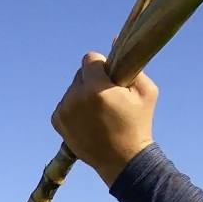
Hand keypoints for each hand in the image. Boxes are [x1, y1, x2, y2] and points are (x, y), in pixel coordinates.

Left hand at [51, 52, 157, 185]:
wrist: (122, 160)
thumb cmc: (138, 124)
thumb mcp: (146, 92)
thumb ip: (131, 64)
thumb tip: (115, 41)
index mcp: (95, 88)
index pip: (90, 59)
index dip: (103, 67)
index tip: (111, 78)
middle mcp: (75, 97)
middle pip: (80, 73)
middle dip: (92, 80)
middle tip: (107, 97)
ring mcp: (63, 110)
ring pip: (72, 89)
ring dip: (83, 94)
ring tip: (99, 112)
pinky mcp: (57, 121)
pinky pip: (65, 103)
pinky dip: (74, 108)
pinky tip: (89, 120)